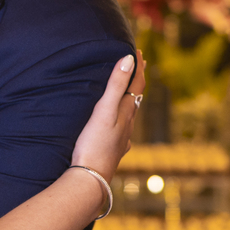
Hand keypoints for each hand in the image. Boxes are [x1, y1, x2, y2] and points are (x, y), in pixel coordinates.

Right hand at [72, 51, 145, 180]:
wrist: (91, 178)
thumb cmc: (95, 144)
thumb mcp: (104, 111)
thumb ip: (116, 85)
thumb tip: (129, 59)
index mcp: (126, 112)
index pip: (137, 85)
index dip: (138, 67)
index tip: (137, 51)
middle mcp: (128, 125)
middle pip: (136, 98)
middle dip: (136, 80)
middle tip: (138, 66)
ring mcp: (122, 139)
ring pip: (130, 115)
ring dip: (130, 100)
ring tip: (128, 92)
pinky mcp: (113, 150)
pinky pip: (122, 132)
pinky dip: (123, 122)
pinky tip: (120, 129)